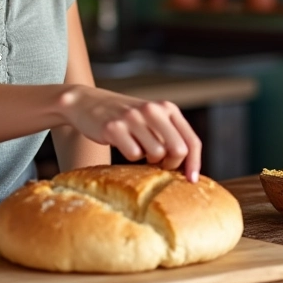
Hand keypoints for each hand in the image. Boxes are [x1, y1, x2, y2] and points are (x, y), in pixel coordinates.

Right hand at [60, 86, 201, 181]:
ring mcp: (133, 117)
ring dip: (148, 160)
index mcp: (166, 108)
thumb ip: (169, 135)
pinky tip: (124, 144)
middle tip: (159, 164)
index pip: (191, 140)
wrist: (87, 102)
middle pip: (178, 149)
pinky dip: (130, 156)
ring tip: (139, 149)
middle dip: (171, 164)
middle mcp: (152, 110)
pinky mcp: (114, 127)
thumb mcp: (151, 119)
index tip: (192, 180)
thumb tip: (187, 167)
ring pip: (156, 154)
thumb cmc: (125, 117)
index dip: (195, 163)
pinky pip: (133, 154)